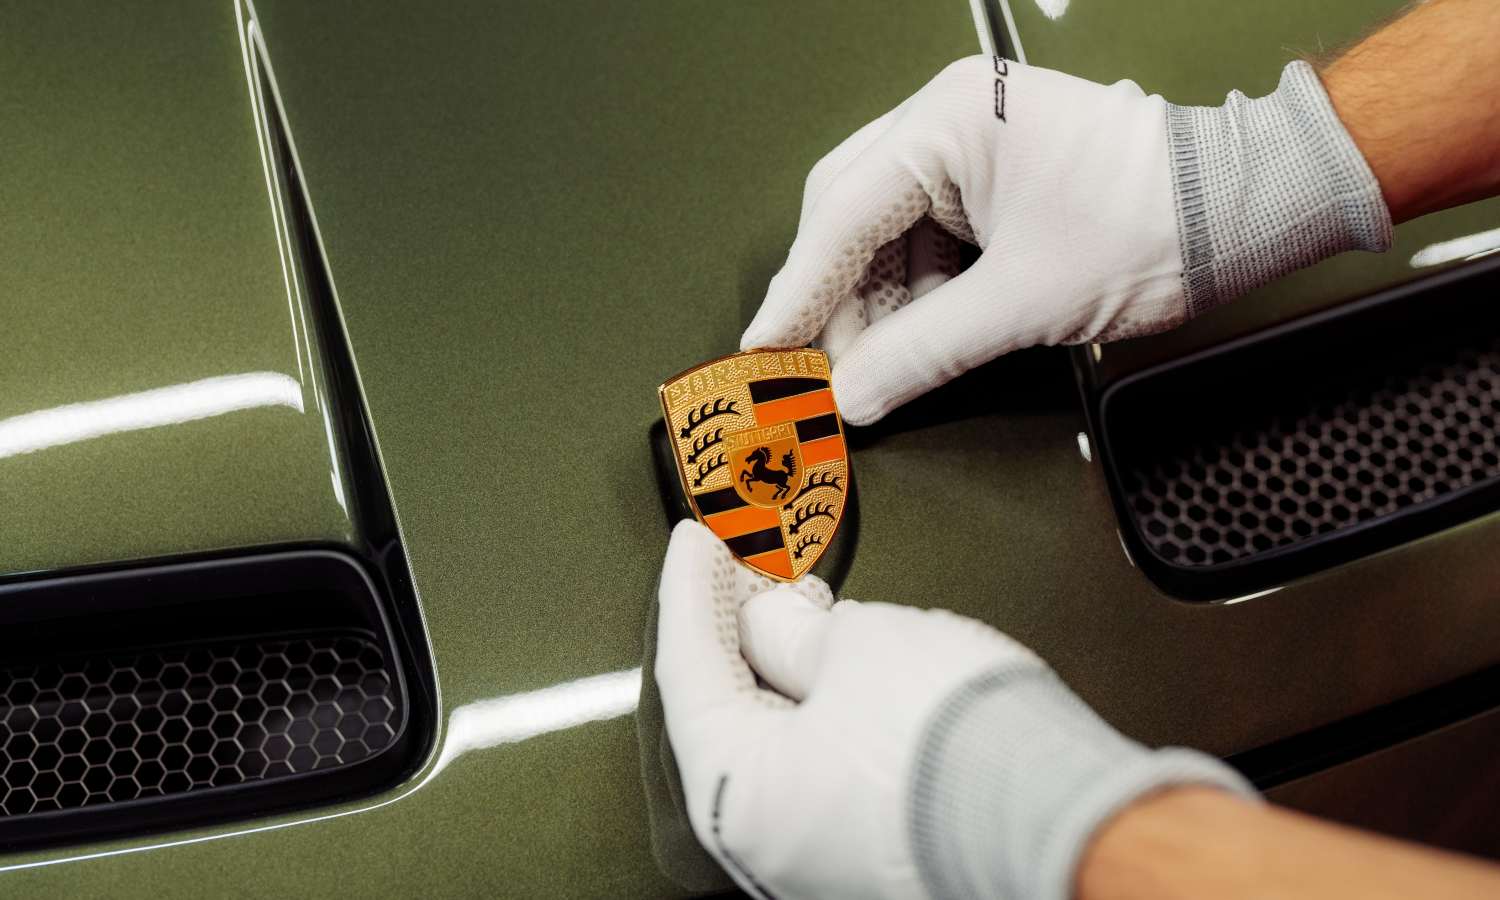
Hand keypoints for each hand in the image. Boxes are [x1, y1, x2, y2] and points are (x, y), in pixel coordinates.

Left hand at [655, 521, 1253, 899]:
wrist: (1060, 812)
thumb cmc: (957, 745)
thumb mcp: (853, 644)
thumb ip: (788, 629)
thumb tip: (771, 623)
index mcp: (734, 795)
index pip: (689, 667)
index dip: (690, 588)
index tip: (696, 542)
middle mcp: (763, 842)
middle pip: (728, 709)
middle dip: (739, 625)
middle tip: (747, 564)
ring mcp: (817, 855)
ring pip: (778, 741)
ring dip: (787, 664)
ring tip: (809, 603)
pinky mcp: (870, 853)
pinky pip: (821, 769)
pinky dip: (822, 709)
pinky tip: (847, 665)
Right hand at [742, 56, 1388, 424]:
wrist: (1244, 208)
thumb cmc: (1149, 227)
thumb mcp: (1022, 302)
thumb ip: (923, 351)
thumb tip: (851, 396)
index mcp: (947, 120)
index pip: (843, 212)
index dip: (799, 290)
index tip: (764, 346)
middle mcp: (947, 120)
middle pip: (851, 215)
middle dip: (839, 299)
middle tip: (824, 370)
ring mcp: (969, 146)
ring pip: (885, 233)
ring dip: (878, 304)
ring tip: (880, 368)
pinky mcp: (991, 179)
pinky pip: (926, 239)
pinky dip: (915, 294)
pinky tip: (917, 339)